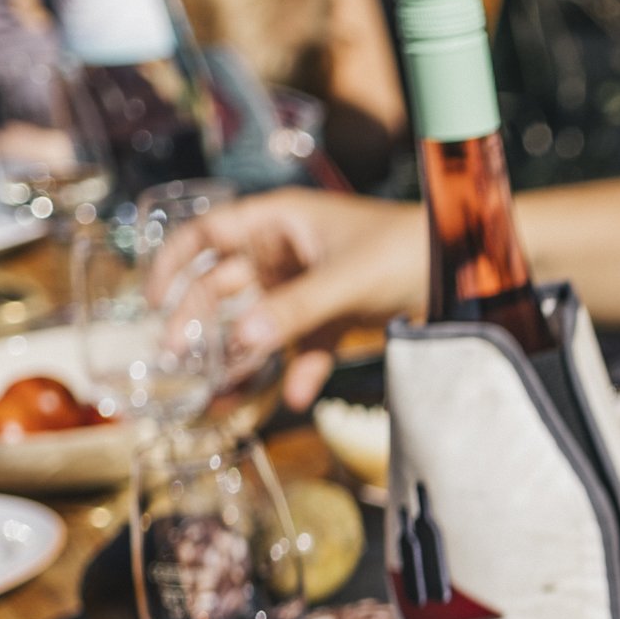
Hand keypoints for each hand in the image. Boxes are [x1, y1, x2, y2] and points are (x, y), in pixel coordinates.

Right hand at [158, 189, 414, 375]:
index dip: (175, 261)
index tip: (151, 298)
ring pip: (263, 320)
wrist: (468, 266)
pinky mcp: (340, 316)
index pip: (210, 233)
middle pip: (227, 283)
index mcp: (282, 219)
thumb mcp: (347, 278)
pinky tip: (295, 398)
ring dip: (242, 353)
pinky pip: (308, 345)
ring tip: (219, 390)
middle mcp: (289, 249)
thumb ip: (297, 309)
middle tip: (175, 355)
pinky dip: (301, 370)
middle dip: (199, 318)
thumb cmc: (410, 248)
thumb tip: (243, 340)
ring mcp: (312, 284)